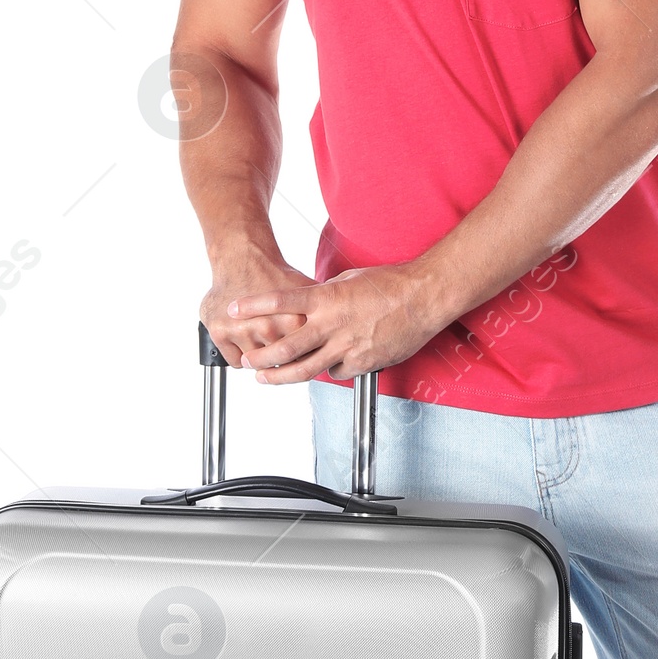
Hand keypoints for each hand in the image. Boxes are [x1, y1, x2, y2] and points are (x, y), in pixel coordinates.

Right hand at [200, 248, 317, 367]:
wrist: (242, 257)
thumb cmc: (273, 273)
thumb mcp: (307, 292)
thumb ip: (323, 314)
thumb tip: (342, 332)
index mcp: (292, 320)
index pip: (302, 358)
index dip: (303, 359)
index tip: (303, 356)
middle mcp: (267, 327)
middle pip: (278, 363)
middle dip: (281, 361)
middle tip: (281, 353)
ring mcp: (242, 331)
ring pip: (256, 364)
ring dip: (259, 359)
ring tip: (260, 340)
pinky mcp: (220, 333)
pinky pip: (235, 362)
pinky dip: (240, 357)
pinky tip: (245, 340)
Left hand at [229, 263, 447, 384]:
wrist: (423, 298)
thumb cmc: (390, 284)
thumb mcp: (348, 280)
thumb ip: (324, 295)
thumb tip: (307, 302)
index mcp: (327, 299)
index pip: (280, 302)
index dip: (254, 306)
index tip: (234, 309)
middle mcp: (332, 324)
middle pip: (286, 347)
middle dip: (261, 357)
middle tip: (247, 361)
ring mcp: (347, 346)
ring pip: (306, 369)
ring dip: (281, 376)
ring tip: (266, 378)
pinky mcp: (363, 362)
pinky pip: (336, 372)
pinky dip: (327, 371)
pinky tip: (324, 367)